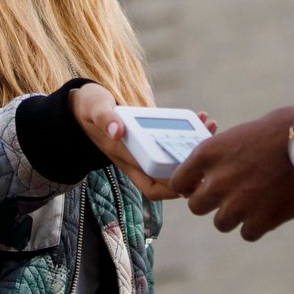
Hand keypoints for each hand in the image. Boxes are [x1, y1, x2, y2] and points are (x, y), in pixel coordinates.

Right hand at [71, 86, 210, 200]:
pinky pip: (173, 139)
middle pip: (170, 174)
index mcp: (125, 159)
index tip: (194, 174)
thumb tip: (117, 130)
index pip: (153, 186)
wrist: (84, 105)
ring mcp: (146, 147)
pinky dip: (188, 130)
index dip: (174, 188)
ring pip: (175, 156)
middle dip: (193, 164)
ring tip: (209, 125)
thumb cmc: (89, 109)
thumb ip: (105, 119)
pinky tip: (200, 116)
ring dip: (195, 145)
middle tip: (210, 145)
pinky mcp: (151, 134)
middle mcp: (138, 158)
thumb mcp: (95, 110)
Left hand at [170, 105, 293, 239]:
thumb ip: (223, 157)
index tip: (201, 185)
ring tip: (255, 202)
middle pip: (196, 207)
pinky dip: (257, 225)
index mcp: (208, 154)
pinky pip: (247, 234)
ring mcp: (238, 204)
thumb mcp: (241, 134)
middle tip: (232, 194)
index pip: (178, 182)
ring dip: (235, 216)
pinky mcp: (261, 221)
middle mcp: (217, 182)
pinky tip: (270, 211)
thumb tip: (215, 173)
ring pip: (221, 223)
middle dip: (212, 202)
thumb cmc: (282, 129)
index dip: (190, 186)